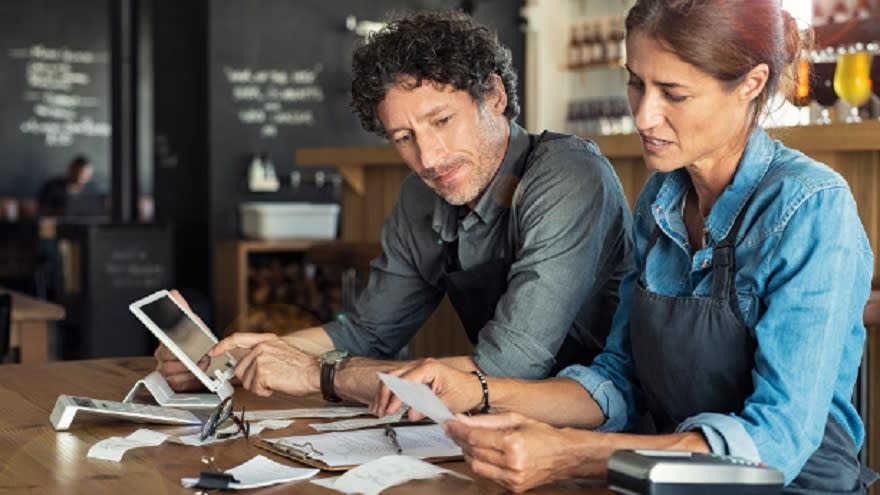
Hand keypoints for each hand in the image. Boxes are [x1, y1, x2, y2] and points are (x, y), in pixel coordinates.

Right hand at [153, 289, 208, 390]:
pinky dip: (190, 380)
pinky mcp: (172, 383)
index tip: (179, 349)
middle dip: (186, 359)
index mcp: (164, 341)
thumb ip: (182, 309)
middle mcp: (162, 356)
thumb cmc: (194, 340)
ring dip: (190, 370)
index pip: (163, 344)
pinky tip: (197, 374)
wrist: (201, 356)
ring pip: (172, 373)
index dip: (172, 348)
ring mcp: (165, 370)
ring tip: (201, 364)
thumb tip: (173, 293)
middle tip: (200, 356)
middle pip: (168, 361)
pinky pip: (177, 384)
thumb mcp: (191, 323)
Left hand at [210, 332, 319, 396]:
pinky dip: (265, 392)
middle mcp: (261, 347)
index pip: (237, 339)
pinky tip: (277, 385)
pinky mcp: (262, 373)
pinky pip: (255, 389)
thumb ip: (262, 353)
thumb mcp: (280, 351)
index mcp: (266, 340)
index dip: (222, 346)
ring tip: (276, 381)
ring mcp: (261, 359)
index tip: (213, 352)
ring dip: (259, 386)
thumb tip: (246, 364)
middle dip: (250, 379)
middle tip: (267, 380)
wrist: (315, 373)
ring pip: (247, 381)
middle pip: (240, 368)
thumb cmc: (302, 367)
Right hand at [370, 358, 481, 419]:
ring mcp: (418, 369)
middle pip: (393, 377)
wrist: (475, 388)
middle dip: (383, 395)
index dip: (394, 398)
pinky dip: (390, 392)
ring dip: (383, 394)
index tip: (389, 411)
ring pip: (392, 378)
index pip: (404, 382)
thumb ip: (426, 408)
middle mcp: (421, 365)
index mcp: (428, 368)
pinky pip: (398, 381)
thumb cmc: (465, 392)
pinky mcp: (418, 376)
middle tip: (380, 411)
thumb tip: (409, 414)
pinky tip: (383, 403)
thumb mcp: (446, 403)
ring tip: (378, 410)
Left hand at [444, 412, 600, 492]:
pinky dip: (481, 464)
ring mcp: (513, 478)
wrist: (564, 455)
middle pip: (473, 452)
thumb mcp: (515, 418)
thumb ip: (486, 420)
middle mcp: (513, 463)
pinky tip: (481, 454)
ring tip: (468, 441)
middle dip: (460, 440)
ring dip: (468, 453)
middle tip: (454, 430)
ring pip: (477, 466)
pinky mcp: (513, 488)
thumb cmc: (543, 434)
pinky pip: (487, 476)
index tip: (449, 424)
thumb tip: (462, 419)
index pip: (475, 437)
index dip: (458, 430)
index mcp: (514, 443)